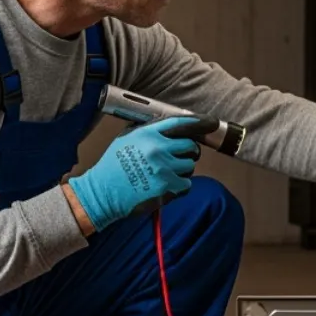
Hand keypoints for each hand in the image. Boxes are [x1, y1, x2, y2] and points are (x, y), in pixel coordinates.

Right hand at [67, 117, 216, 230]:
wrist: (103, 192)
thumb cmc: (112, 166)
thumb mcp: (126, 139)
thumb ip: (148, 131)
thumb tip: (170, 127)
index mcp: (149, 134)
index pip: (181, 124)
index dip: (200, 123)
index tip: (212, 123)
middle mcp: (159, 149)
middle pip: (191, 146)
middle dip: (188, 151)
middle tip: (178, 157)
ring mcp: (165, 169)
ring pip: (190, 166)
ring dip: (182, 170)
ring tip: (164, 174)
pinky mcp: (169, 188)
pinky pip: (187, 184)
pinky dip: (179, 186)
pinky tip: (164, 185)